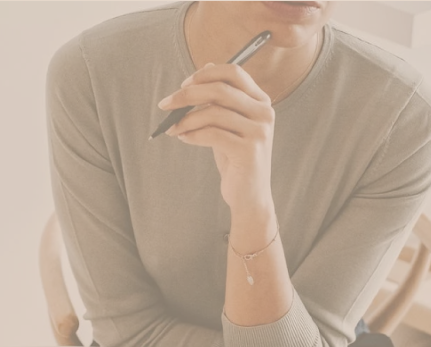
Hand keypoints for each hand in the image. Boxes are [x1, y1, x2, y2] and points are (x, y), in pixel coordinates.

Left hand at [158, 63, 275, 213]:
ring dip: (186, 119)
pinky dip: (192, 135)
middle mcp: (264, 113)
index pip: (234, 72)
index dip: (205, 74)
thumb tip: (206, 67)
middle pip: (220, 89)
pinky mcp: (249, 150)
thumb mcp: (228, 124)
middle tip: (166, 104)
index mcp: (261, 102)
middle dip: (187, 95)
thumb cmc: (236, 159)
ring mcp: (259, 132)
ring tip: (174, 129)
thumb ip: (221, 99)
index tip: (184, 84)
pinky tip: (184, 139)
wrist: (249, 196)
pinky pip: (212, 134)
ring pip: (213, 112)